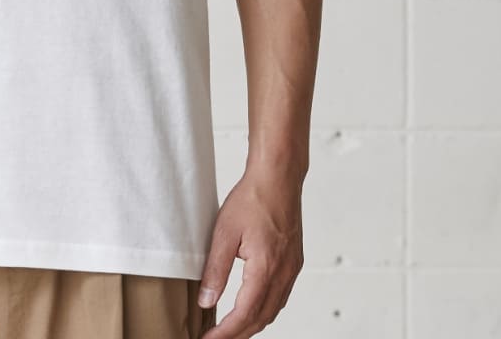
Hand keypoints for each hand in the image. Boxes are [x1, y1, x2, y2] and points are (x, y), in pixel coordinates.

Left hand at [196, 167, 303, 337]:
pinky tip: (252, 306)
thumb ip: (215, 269)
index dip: (226, 332)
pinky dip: (264, 308)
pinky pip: (280, 296)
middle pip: (261, 318)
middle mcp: (283, 274)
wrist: (278, 178)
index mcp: (266, 269)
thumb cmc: (252, 199)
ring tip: (231, 328)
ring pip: (273, 310)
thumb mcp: (224, 232)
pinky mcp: (294, 262)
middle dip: (239, 333)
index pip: (245, 314)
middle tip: (217, 338)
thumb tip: (207, 300)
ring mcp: (292, 269)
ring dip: (252, 323)